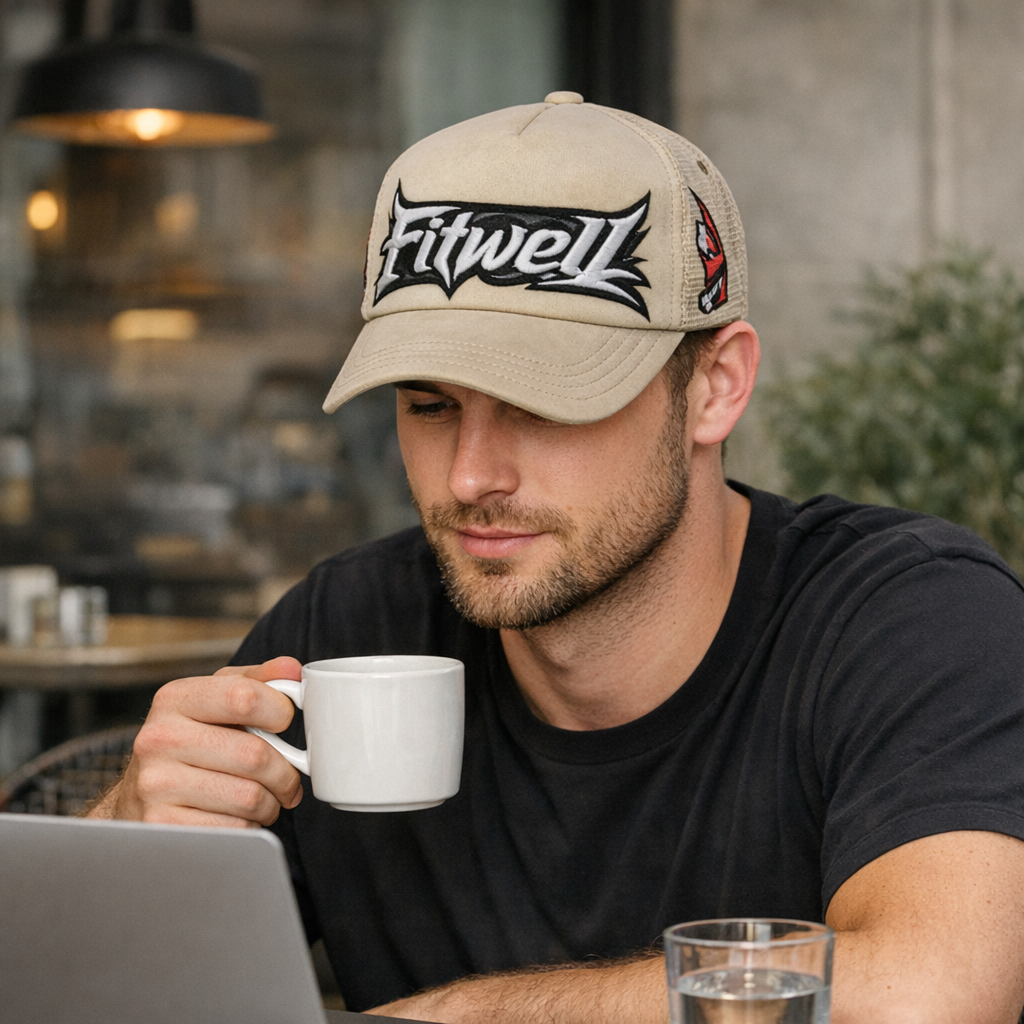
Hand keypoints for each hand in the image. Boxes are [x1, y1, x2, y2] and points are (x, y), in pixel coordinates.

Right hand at [88, 657, 303, 827]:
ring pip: (249, 797)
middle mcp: (159, 739)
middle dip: (285, 773)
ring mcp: (156, 784)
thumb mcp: (213, 700)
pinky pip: (234, 829)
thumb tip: (292, 670)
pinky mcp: (162, 825)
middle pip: (254, 755)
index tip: (283, 722)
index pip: (244, 697)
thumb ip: (256, 681)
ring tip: (263, 798)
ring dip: (270, 803)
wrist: (138, 794)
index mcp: (175, 699)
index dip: (279, 711)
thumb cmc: (189, 740)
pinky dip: (249, 826)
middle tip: (287, 780)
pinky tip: (237, 816)